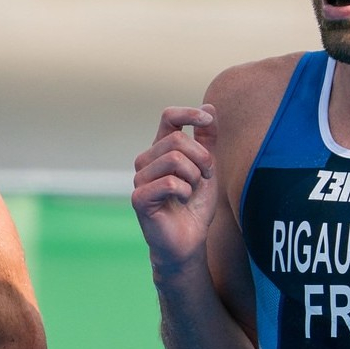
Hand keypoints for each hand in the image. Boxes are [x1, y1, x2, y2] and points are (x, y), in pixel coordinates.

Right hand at [131, 105, 217, 273]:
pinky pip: (169, 182)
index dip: (188, 114)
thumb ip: (208, 140)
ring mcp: (140, 179)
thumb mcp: (208, 169)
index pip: (168, 117)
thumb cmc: (195, 206)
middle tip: (205, 177)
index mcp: (161, 150)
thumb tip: (209, 108)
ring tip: (192, 191)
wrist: (189, 241)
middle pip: (177, 141)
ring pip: (174, 160)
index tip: (207, 121)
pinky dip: (185, 191)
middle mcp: (147, 161)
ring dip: (194, 177)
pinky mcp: (139, 198)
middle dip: (202, 159)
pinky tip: (182, 201)